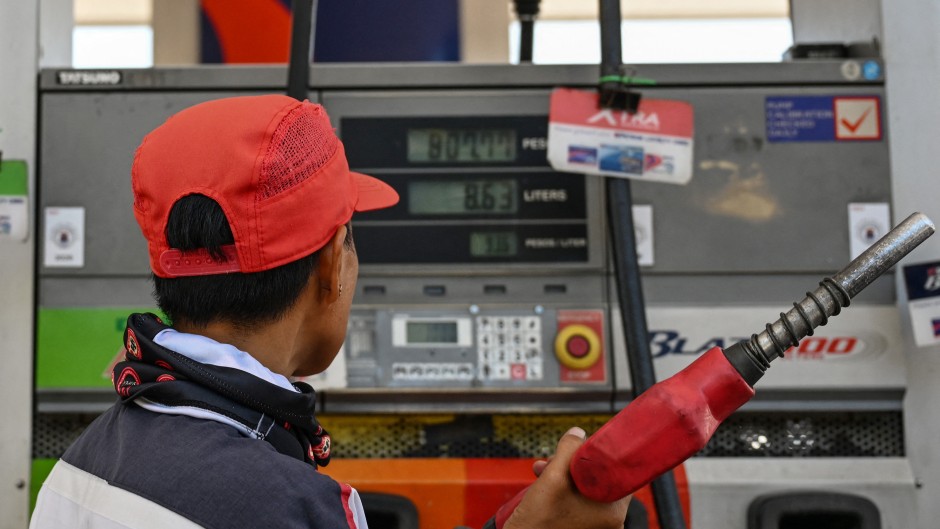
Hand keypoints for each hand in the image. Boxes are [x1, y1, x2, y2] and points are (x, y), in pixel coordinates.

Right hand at [503, 427, 629, 528]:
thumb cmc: (538, 520)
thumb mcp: (553, 477)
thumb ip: (569, 450)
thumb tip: (578, 434)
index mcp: (612, 512)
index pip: (616, 472)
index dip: (598, 456)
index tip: (582, 449)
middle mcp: (609, 523)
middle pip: (598, 479)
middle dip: (573, 464)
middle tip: (554, 460)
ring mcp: (595, 527)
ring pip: (585, 489)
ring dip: (564, 475)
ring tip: (542, 470)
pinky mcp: (582, 528)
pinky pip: (578, 502)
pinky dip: (563, 490)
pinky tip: (544, 483)